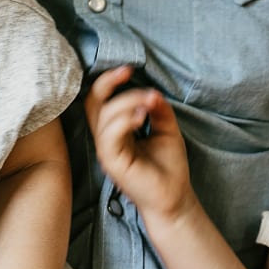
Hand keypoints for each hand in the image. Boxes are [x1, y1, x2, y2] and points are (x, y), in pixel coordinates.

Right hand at [86, 66, 193, 221]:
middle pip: (92, 103)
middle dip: (107, 83)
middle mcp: (107, 140)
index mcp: (116, 131)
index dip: (108, 82)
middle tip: (128, 72)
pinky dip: (125, 120)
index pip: (100, 101)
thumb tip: (153, 92)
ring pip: (104, 116)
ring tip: (150, 102)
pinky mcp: (112, 162)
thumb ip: (158, 110)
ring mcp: (107, 151)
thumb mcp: (167, 130)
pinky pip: (109, 135)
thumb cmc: (169, 167)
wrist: (175, 198)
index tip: (128, 69)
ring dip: (128, 101)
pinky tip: (143, 116)